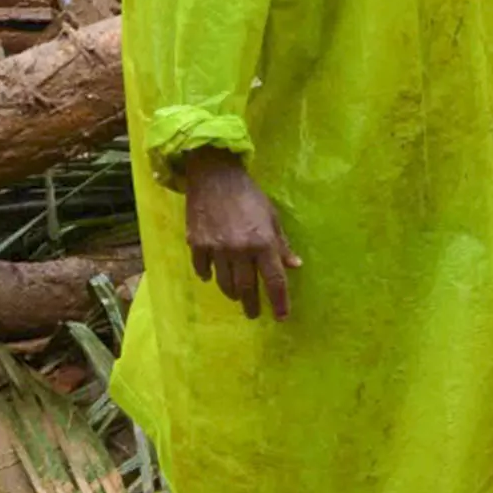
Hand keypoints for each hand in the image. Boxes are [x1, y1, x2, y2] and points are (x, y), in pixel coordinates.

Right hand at [179, 154, 293, 318]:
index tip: (281, 317)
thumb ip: (281, 243)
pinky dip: (208, 276)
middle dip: (251, 304)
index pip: (274, 280)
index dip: (279, 302)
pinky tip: (212, 276)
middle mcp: (241, 249)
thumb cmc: (248, 194)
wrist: (214, 175)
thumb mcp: (271, 216)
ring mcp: (217, 248)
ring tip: (236, 296)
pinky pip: (203, 269)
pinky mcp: (197, 243)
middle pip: (247, 288)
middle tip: (253, 313)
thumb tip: (295, 265)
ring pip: (225, 283)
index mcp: (263, 242)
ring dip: (232, 293)